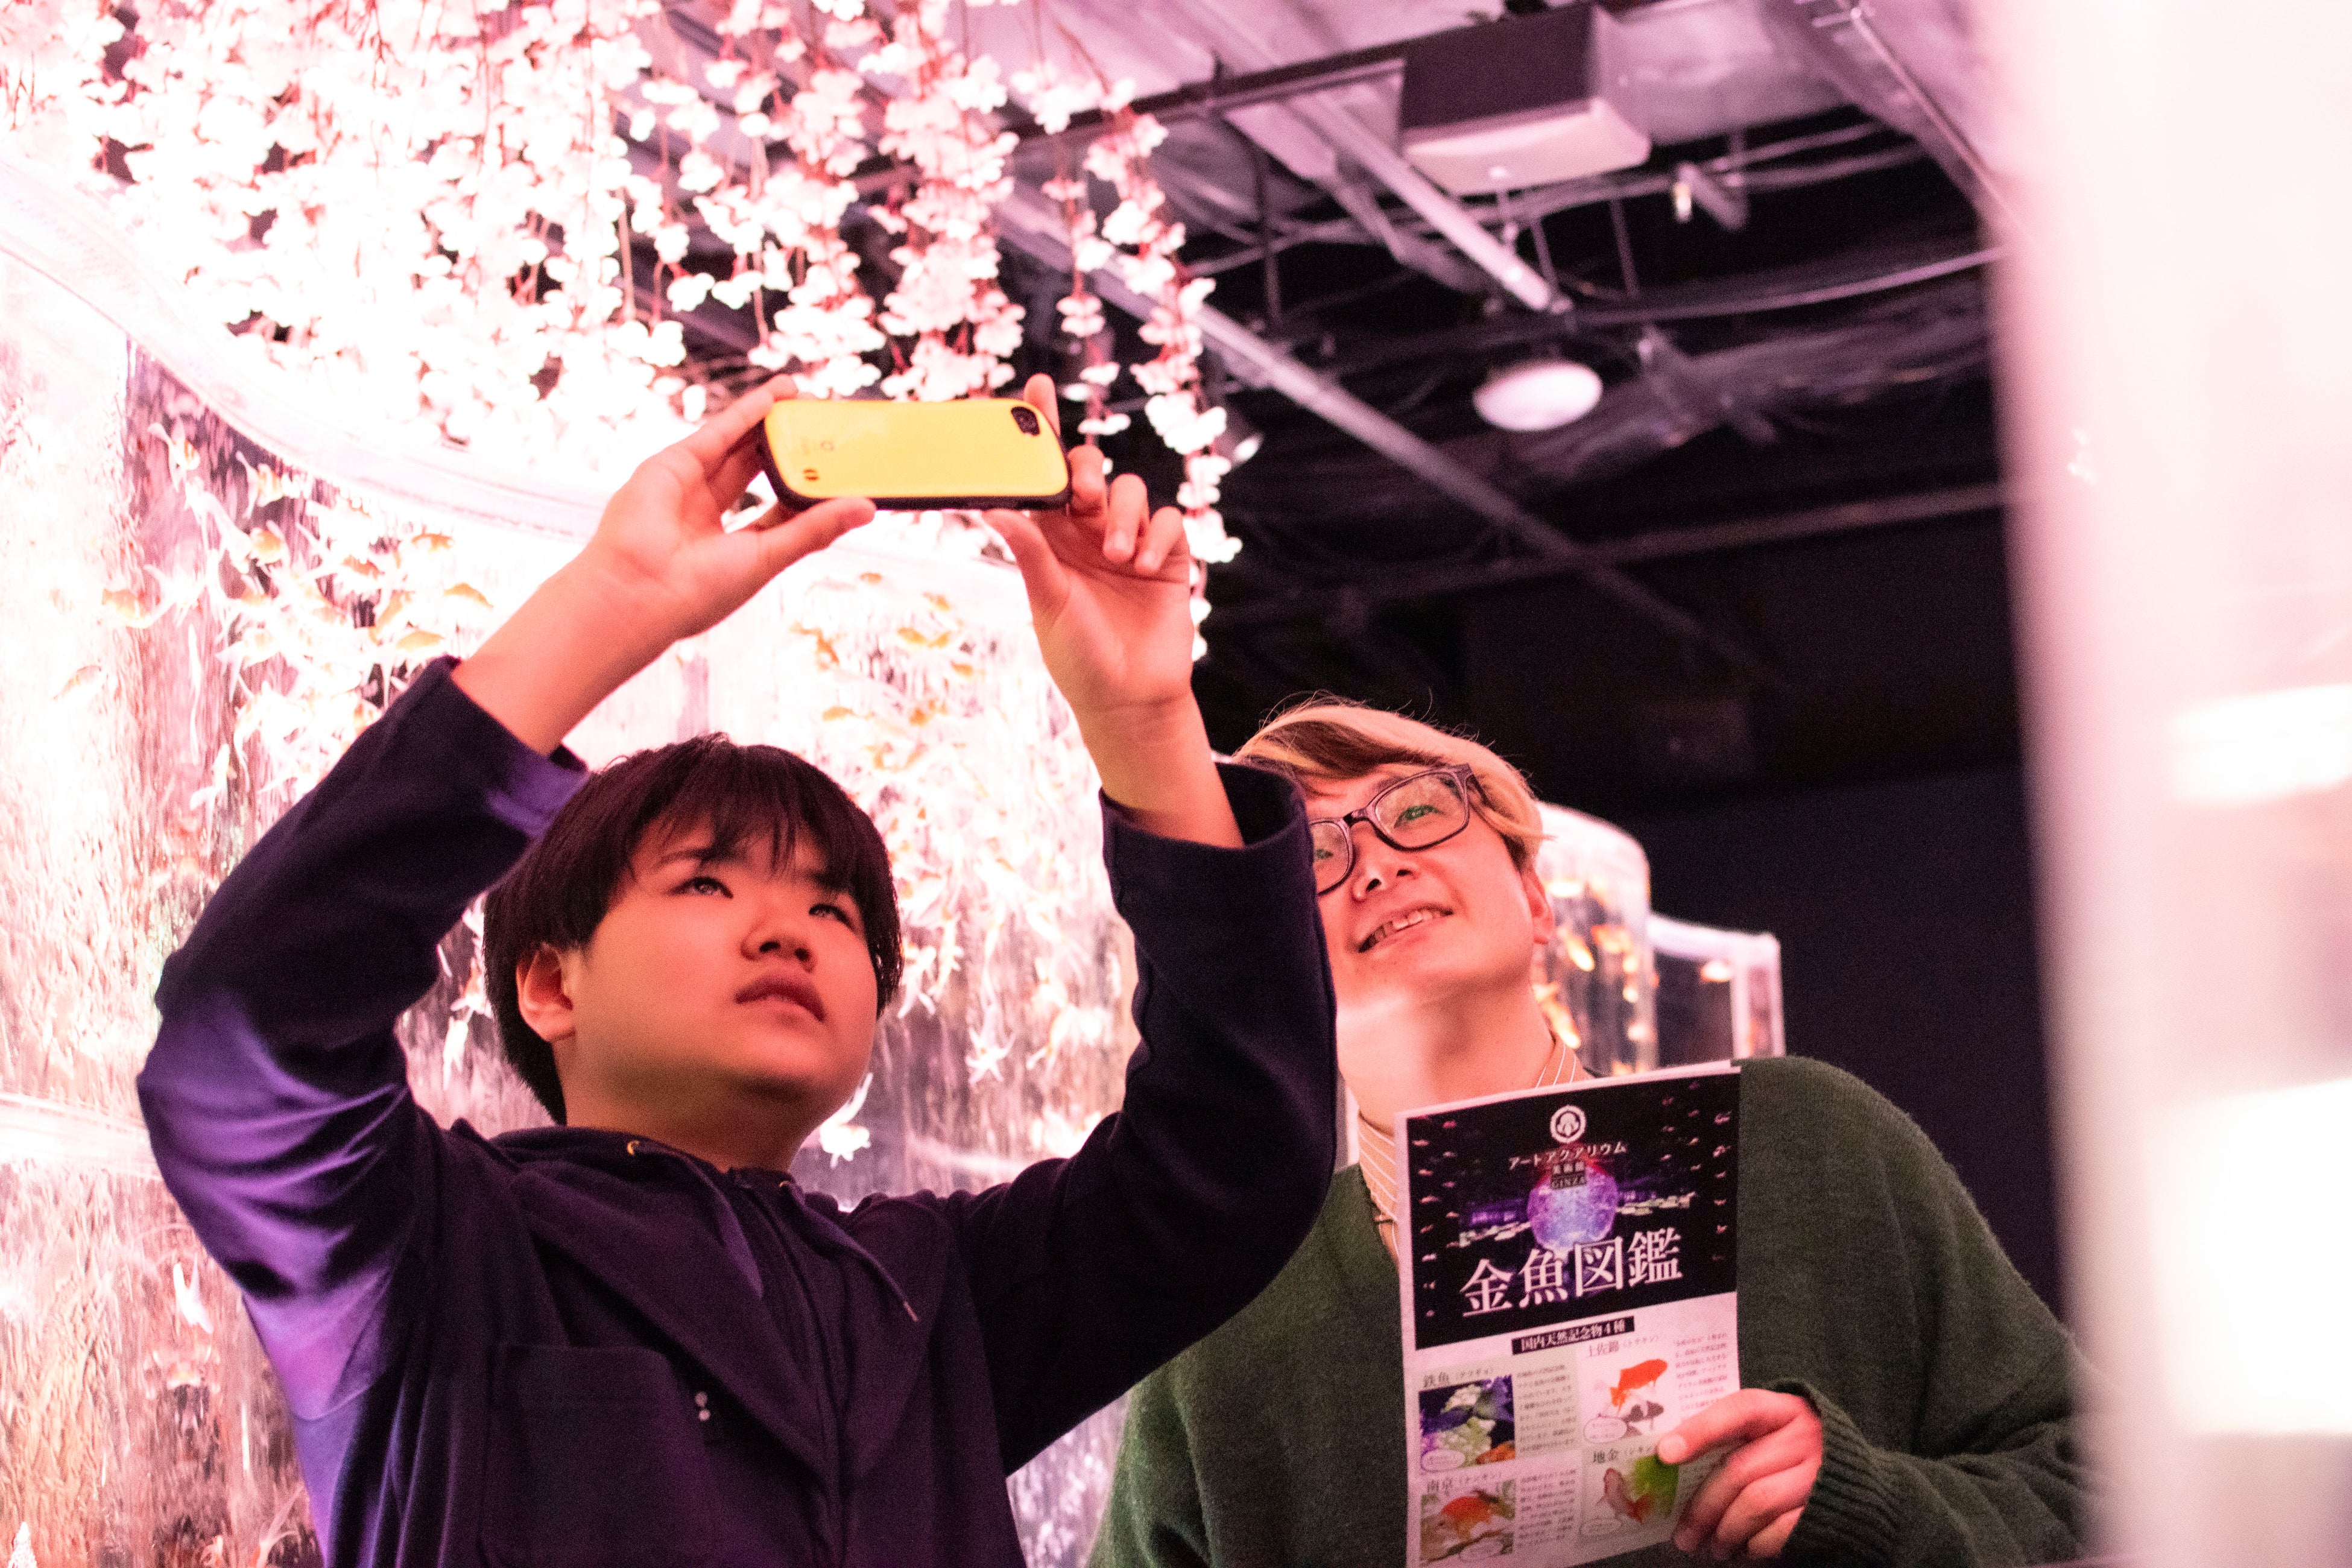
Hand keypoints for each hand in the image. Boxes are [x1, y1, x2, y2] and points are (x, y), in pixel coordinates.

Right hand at [454, 379, 872, 753]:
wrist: (639, 591)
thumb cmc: (699, 591)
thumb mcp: (768, 556)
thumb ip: (815, 529)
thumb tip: (866, 509)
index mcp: (733, 548)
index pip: (777, 509)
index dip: (805, 488)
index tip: (838, 470)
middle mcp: (710, 516)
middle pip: (758, 471)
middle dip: (788, 448)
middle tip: (822, 426)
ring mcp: (689, 489)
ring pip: (739, 447)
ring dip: (769, 421)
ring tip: (802, 397)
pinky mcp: (673, 465)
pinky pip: (718, 433)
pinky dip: (747, 413)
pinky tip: (775, 396)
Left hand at [982, 374, 1194, 727]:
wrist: (1128, 698)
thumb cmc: (1078, 656)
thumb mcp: (1047, 603)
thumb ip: (1029, 554)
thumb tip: (993, 509)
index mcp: (1051, 537)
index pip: (1044, 474)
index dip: (1041, 429)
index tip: (1036, 388)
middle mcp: (1089, 532)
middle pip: (1091, 469)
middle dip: (1089, 471)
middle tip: (1085, 496)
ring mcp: (1130, 541)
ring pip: (1131, 490)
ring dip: (1124, 516)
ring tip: (1118, 558)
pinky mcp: (1168, 558)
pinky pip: (1167, 521)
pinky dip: (1156, 537)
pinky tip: (1144, 568)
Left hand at [1660, 1389, 1821, 1559]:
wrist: (1857, 1481)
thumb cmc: (1794, 1452)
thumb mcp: (1771, 1431)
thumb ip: (1732, 1437)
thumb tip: (1671, 1460)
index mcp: (1783, 1409)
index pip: (1739, 1410)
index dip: (1700, 1430)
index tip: (1665, 1454)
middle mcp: (1805, 1436)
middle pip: (1740, 1469)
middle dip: (1704, 1506)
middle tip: (1684, 1534)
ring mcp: (1819, 1473)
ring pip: (1757, 1502)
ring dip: (1726, 1529)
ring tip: (1712, 1546)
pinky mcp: (1828, 1508)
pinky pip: (1782, 1529)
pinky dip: (1757, 1543)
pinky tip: (1744, 1548)